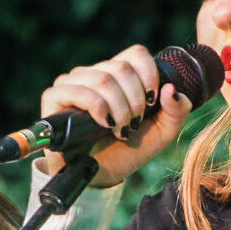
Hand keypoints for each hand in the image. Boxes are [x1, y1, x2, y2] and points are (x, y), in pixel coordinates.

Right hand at [39, 44, 196, 187]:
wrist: (101, 175)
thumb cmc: (128, 151)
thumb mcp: (162, 132)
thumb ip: (176, 110)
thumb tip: (170, 88)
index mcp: (118, 74)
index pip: (135, 54)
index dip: (149, 75)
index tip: (151, 102)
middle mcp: (93, 73)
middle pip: (121, 68)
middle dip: (134, 101)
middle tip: (133, 124)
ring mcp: (72, 83)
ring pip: (102, 79)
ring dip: (118, 109)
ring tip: (119, 129)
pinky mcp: (54, 97)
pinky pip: (77, 90)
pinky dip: (97, 107)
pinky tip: (103, 124)